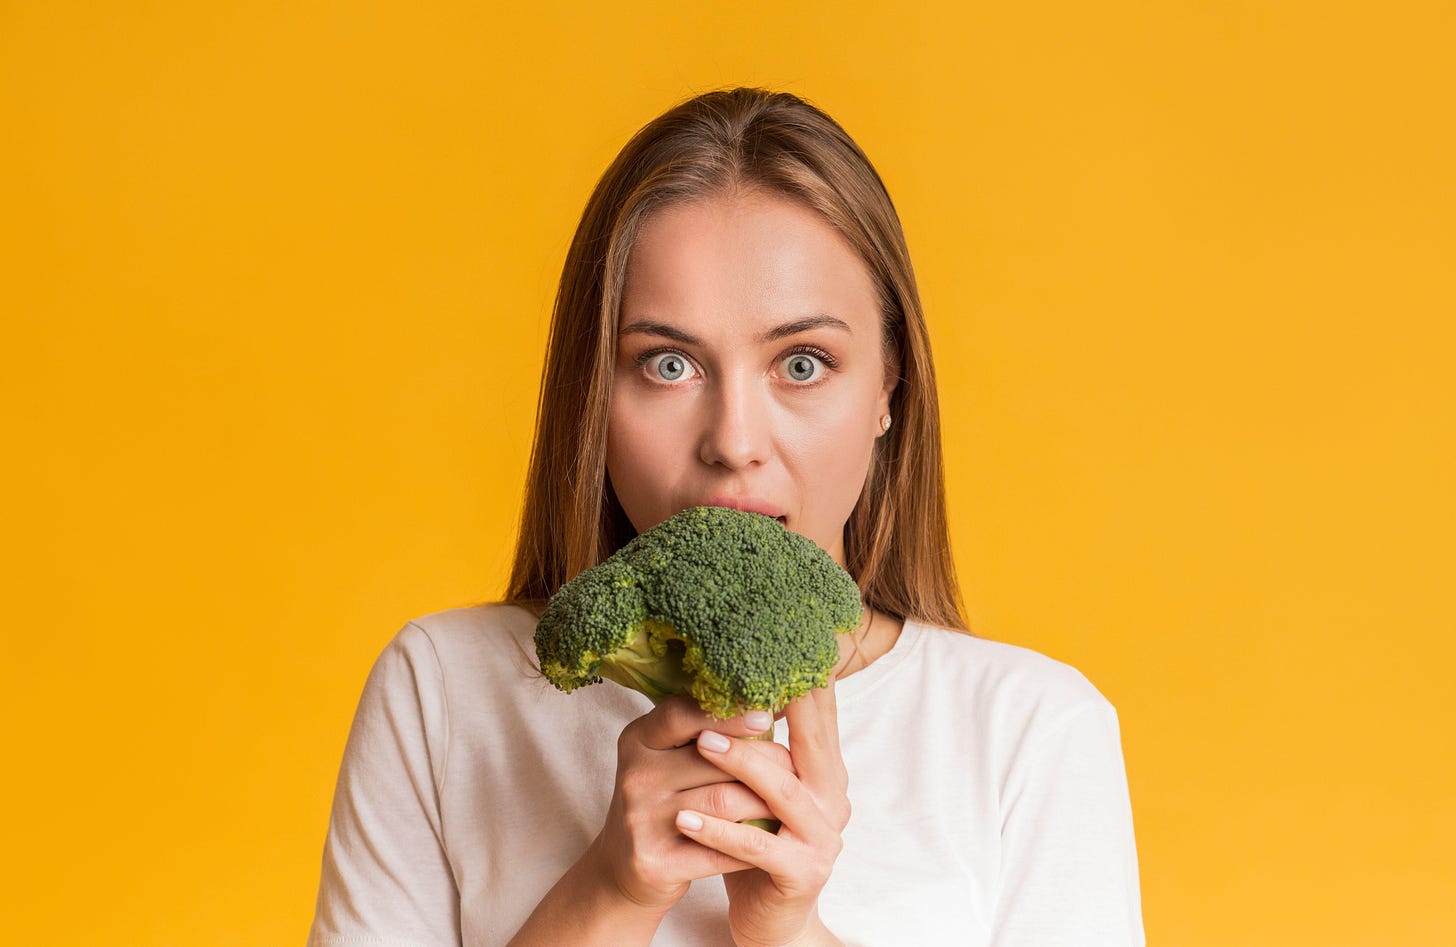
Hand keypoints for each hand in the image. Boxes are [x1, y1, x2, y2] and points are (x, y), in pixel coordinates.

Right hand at [590, 695, 796, 915]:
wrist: (626, 868)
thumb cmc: (664, 800)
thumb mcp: (670, 758)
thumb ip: (708, 731)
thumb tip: (774, 701)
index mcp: (638, 740)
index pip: (681, 715)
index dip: (727, 715)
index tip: (767, 715)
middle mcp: (634, 776)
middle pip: (713, 760)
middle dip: (762, 764)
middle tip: (794, 768)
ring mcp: (640, 820)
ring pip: (724, 802)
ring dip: (764, 804)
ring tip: (789, 803)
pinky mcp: (654, 862)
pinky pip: (719, 849)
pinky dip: (751, 844)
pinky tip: (772, 840)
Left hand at [674, 679, 849, 946]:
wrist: (772, 918)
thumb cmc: (758, 840)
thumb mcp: (760, 789)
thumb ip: (758, 745)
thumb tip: (723, 682)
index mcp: (825, 771)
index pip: (819, 715)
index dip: (801, 679)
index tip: (774, 644)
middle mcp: (833, 798)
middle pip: (811, 742)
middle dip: (770, 711)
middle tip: (729, 688)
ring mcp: (822, 837)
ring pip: (781, 791)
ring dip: (739, 764)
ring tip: (699, 745)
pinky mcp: (801, 873)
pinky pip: (757, 847)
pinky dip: (719, 831)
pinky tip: (684, 818)